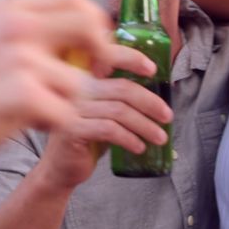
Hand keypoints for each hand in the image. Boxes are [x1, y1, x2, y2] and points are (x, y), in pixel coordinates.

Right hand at [0, 0, 144, 164]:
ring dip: (64, 103)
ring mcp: (21, 58)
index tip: (105, 42)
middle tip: (111, 73)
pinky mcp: (25, 92)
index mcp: (10, 10)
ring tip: (31, 111)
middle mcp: (17, 26)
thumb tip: (77, 36)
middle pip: (90, 29)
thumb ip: (28, 35)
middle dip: (108, 54)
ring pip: (78, 82)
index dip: (97, 21)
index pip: (73, 0)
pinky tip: (24, 124)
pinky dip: (52, 124)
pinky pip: (65, 113)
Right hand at [37, 47, 172, 190]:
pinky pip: (109, 130)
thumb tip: (157, 102)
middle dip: (150, 102)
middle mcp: (75, 89)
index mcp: (84, 79)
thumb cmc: (87, 140)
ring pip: (119, 111)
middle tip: (167, 117)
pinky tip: (139, 147)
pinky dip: (129, 138)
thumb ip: (120, 102)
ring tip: (160, 138)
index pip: (108, 60)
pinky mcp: (72, 129)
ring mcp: (72, 108)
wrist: (60, 169)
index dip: (132, 59)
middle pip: (121, 89)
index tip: (153, 70)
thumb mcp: (103, 115)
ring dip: (145, 125)